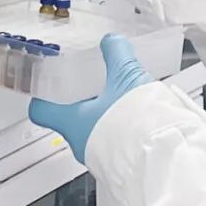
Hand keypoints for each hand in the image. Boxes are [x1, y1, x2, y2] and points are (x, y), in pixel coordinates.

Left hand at [29, 34, 151, 161]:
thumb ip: (116, 55)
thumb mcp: (126, 76)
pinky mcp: (120, 164)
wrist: (164, 157)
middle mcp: (81, 143)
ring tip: (124, 98)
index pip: (41, 111)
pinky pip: (114, 142)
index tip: (48, 83)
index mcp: (71, 122)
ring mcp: (100, 157)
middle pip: (70, 119)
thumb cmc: (136, 123)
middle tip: (96, 83)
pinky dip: (122, 128)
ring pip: (94, 131)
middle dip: (83, 101)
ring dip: (106, 115)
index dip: (43, 95)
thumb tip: (112, 42)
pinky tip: (139, 115)